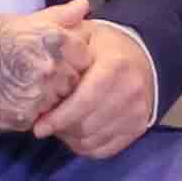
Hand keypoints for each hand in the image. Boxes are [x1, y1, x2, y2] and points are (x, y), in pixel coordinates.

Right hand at [0, 0, 92, 137]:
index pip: (85, 56)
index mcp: (54, 42)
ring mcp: (39, 96)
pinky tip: (16, 99)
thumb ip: (58, 17)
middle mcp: (51, 69)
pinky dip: (34, 112)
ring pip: (61, 102)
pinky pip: (41, 117)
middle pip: (76, 81)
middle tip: (40, 74)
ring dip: (51, 98)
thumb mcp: (21, 21)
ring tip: (26, 86)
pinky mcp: (23, 118)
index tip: (59, 57)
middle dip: (64, 79)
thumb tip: (84, 4)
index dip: (73, 58)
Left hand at [41, 19, 160, 160]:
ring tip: (60, 126)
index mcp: (115, 66)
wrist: (142, 57)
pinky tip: (75, 134)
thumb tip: (41, 38)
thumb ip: (63, 31)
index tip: (38, 126)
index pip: (84, 101)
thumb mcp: (85, 32)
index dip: (59, 117)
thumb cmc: (104, 47)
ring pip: (93, 140)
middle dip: (60, 129)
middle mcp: (130, 91)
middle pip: (86, 125)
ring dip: (70, 138)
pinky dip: (85, 146)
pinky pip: (104, 150)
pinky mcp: (137, 127)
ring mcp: (137, 112)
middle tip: (45, 124)